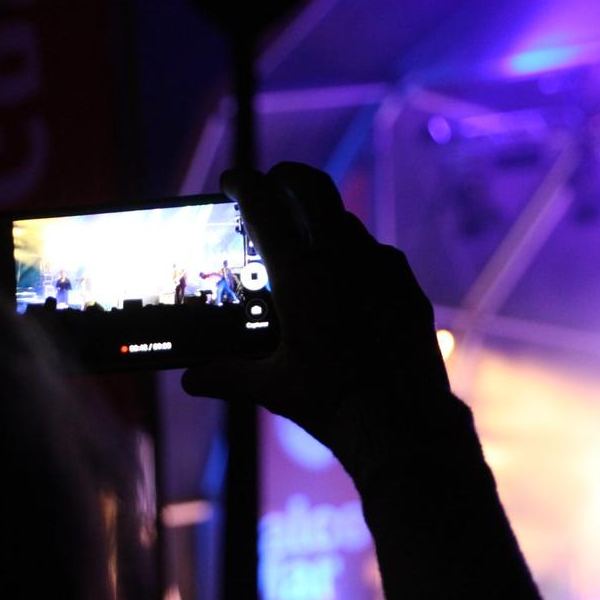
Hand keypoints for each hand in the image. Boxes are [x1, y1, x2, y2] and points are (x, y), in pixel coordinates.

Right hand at [182, 163, 449, 463]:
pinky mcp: (407, 284)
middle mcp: (342, 257)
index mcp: (300, 274)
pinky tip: (350, 280)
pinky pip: (378, 254)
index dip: (242, 184)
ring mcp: (381, 266)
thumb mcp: (273, 388)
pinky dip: (357, 256)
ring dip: (321, 220)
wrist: (403, 422)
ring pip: (346, 221)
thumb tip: (191, 380)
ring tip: (306, 241)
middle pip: (311, 186)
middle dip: (285, 177)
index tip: (231, 181)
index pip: (263, 204)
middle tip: (271, 184)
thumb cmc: (332, 402)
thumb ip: (227, 376)